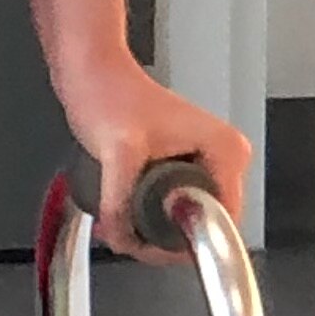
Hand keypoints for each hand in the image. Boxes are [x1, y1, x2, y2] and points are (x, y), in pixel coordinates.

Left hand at [58, 55, 252, 262]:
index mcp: (225, 151)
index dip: (183, 242)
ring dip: (147, 229)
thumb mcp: (118, 152)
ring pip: (182, 219)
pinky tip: (119, 213)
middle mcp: (222, 158)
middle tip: (124, 233)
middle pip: (201, 223)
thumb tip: (125, 236)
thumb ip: (122, 200)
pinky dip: (142, 216)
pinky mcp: (182, 167)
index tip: (148, 244)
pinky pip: (169, 207)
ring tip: (117, 221)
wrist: (89, 71)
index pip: (222, 221)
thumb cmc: (108, 93)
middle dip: (159, 237)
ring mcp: (203, 163)